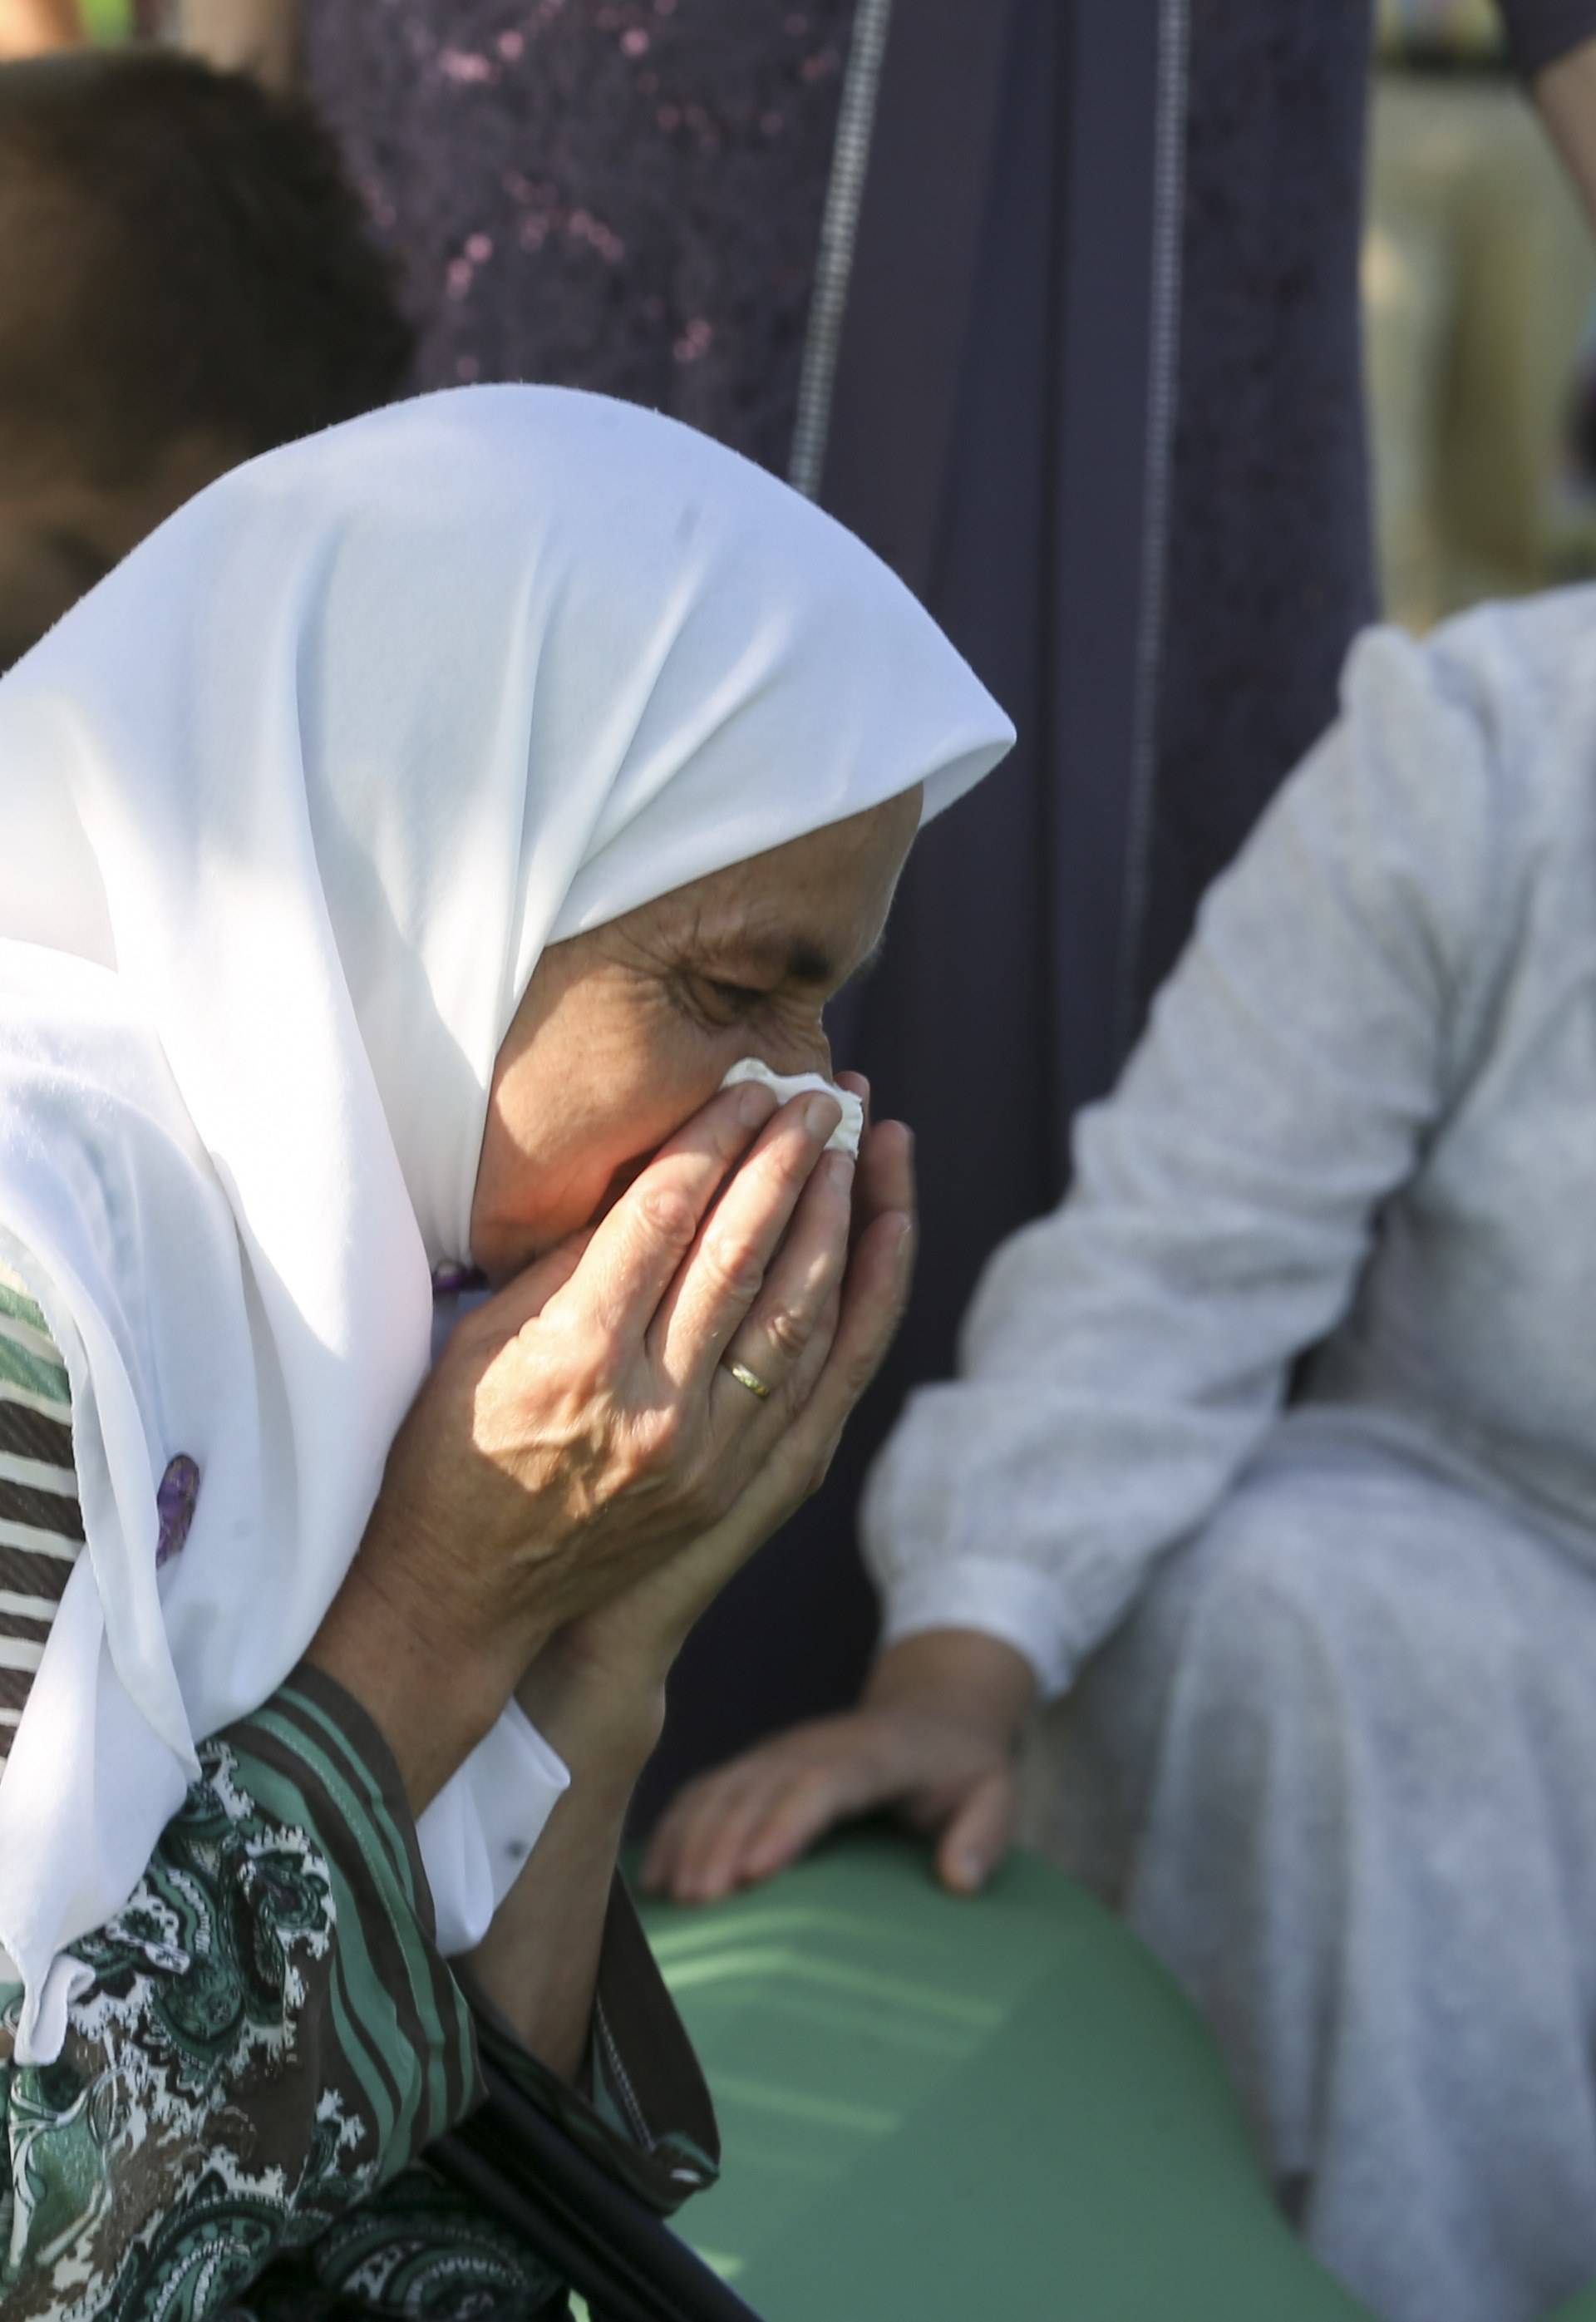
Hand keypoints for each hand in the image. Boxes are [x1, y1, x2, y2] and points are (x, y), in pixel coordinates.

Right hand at [522, 1074, 915, 1729]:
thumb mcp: (482, 1341)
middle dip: (788, 1162)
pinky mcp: (734, 1489)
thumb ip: (570, 1262)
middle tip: (820, 1096)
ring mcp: (704, 1456)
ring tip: (850, 1150)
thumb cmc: (453, 1455)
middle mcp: (651, 1407)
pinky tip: (869, 1246)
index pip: (665, 1219)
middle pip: (742, 1256)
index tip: (750, 1089)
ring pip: (795, 1315)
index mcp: (576, 1357)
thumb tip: (656, 1177)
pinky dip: (848, 1305)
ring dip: (832, 1221)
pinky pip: (811, 1380)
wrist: (466, 1601)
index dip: (715, 1142)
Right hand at [641, 1630, 1037, 1901]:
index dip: (784, 1825)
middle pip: (758, 1790)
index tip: (753, 1873)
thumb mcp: (996, 1793)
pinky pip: (707, 1790)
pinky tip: (656, 1875)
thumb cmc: (962, 1766)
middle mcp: (815, 1747)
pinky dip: (677, 1828)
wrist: (932, 1709)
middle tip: (698, 1905)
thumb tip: (958, 1881)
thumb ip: (984, 1834)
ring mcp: (781, 1752)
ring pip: (723, 1788)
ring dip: (692, 1839)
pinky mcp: (759, 1765)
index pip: (822, 1784)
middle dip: (722, 1844)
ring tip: (671, 1899)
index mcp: (874, 1755)